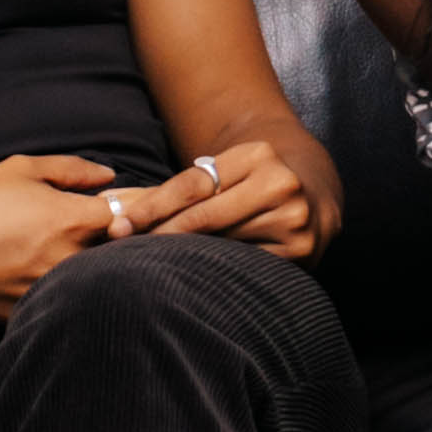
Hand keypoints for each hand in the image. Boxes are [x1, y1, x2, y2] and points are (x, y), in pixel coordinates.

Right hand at [0, 154, 177, 319]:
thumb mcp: (19, 169)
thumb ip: (72, 170)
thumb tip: (111, 177)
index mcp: (74, 219)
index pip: (139, 216)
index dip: (160, 212)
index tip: (180, 211)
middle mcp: (72, 260)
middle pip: (133, 257)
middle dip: (155, 250)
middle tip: (180, 243)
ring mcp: (56, 293)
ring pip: (109, 286)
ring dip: (126, 279)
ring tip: (151, 275)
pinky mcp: (36, 317)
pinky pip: (76, 307)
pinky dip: (91, 301)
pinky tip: (102, 300)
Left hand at [127, 134, 340, 262]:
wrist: (316, 194)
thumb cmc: (254, 183)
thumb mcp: (227, 171)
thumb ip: (181, 188)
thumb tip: (115, 202)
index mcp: (258, 154)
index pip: (193, 184)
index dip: (153, 206)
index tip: (121, 225)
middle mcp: (280, 183)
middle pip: (205, 215)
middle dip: (161, 233)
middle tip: (125, 247)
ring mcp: (294, 218)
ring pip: (223, 243)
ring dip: (186, 256)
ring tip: (154, 265)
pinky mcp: (300, 251)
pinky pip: (245, 265)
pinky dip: (218, 270)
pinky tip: (195, 276)